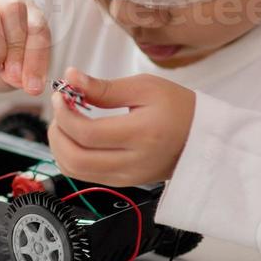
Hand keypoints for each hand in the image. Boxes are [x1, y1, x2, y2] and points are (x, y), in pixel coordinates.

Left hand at [48, 68, 196, 185]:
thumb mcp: (144, 87)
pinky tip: (77, 136)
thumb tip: (70, 78)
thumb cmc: (178, 108)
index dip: (64, 114)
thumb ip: (104, 87)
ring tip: (67, 121)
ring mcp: (127, 177)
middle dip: (57, 132)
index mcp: (141, 135)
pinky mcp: (124, 183)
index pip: (87, 133)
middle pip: (75, 158)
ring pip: (75, 171)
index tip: (61, 95)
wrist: (203, 138)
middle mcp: (133, 163)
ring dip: (60, 145)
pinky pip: (85, 175)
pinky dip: (71, 156)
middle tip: (61, 109)